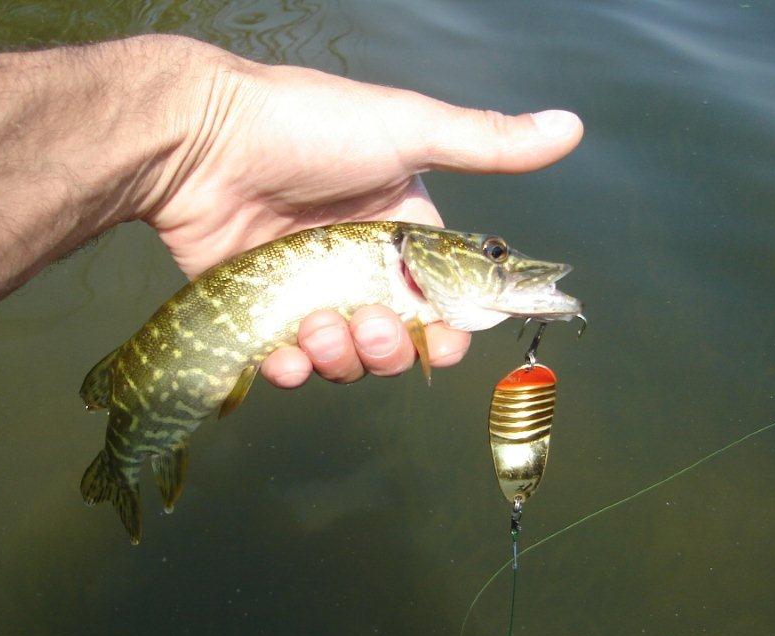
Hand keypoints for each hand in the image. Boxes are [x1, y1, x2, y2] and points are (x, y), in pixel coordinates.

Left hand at [145, 41, 582, 387]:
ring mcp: (307, 290)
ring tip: (315, 330)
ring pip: (342, 357)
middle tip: (364, 327)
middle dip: (387, 349)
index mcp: (400, 231)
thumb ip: (488, 143)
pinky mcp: (259, 309)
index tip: (441, 342)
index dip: (447, 331)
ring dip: (339, 359)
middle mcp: (357, 265)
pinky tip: (281, 354)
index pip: (441, 299)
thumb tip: (573, 127)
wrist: (201, 139)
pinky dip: (288, 368)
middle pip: (395, 339)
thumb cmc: (308, 129)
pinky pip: (286, 360)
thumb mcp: (408, 130)